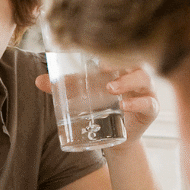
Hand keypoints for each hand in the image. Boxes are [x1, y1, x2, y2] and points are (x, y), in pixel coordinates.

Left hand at [34, 64, 159, 142]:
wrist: (114, 138)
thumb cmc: (101, 109)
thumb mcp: (82, 96)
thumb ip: (64, 87)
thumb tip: (38, 81)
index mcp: (121, 67)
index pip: (118, 53)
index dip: (110, 50)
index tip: (95, 53)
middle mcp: (136, 75)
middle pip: (134, 61)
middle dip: (120, 62)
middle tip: (103, 67)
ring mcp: (146, 91)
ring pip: (143, 79)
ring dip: (127, 82)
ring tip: (110, 89)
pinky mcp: (150, 109)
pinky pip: (149, 103)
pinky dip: (138, 103)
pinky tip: (125, 105)